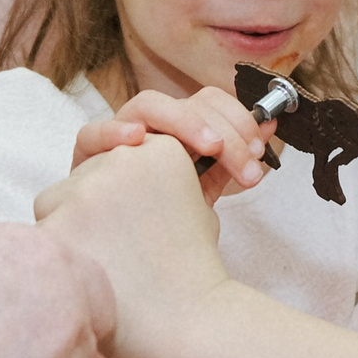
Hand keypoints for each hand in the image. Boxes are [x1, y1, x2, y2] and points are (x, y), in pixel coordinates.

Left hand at [35, 135, 228, 357]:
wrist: (189, 318)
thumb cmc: (192, 271)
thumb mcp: (197, 210)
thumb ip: (161, 184)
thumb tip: (131, 181)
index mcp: (161, 149)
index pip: (114, 161)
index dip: (119, 199)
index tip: (136, 228)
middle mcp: (123, 159)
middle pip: (82, 178)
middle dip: (91, 211)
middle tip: (121, 252)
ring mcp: (87, 191)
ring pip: (54, 203)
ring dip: (69, 229)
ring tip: (105, 264)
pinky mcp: (59, 224)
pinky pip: (38, 236)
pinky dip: (56, 258)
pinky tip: (85, 278)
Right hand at [73, 86, 273, 202]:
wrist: (127, 256)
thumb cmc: (164, 217)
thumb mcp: (205, 189)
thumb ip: (232, 159)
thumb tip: (270, 125)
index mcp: (180, 128)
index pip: (210, 102)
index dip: (239, 118)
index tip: (261, 149)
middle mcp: (151, 126)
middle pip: (187, 103)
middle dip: (224, 128)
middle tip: (246, 162)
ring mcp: (118, 137)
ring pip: (145, 106)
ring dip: (183, 120)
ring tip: (211, 145)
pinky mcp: (87, 157)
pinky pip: (92, 134)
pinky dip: (113, 132)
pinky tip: (137, 140)